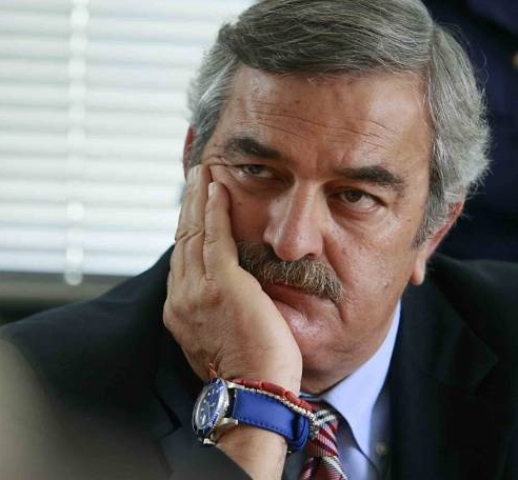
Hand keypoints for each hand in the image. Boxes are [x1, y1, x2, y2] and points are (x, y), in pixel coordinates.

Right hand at [163, 164, 301, 392]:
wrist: (254, 393)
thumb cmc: (248, 370)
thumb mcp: (219, 339)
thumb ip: (214, 312)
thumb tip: (224, 295)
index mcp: (181, 311)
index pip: (182, 260)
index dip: (186, 230)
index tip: (193, 210)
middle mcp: (182, 297)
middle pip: (181, 240)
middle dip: (186, 206)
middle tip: (193, 179)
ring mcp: (198, 289)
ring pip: (193, 233)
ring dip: (197, 200)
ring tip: (202, 174)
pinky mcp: (222, 283)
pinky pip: (215, 236)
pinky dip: (214, 210)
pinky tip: (217, 189)